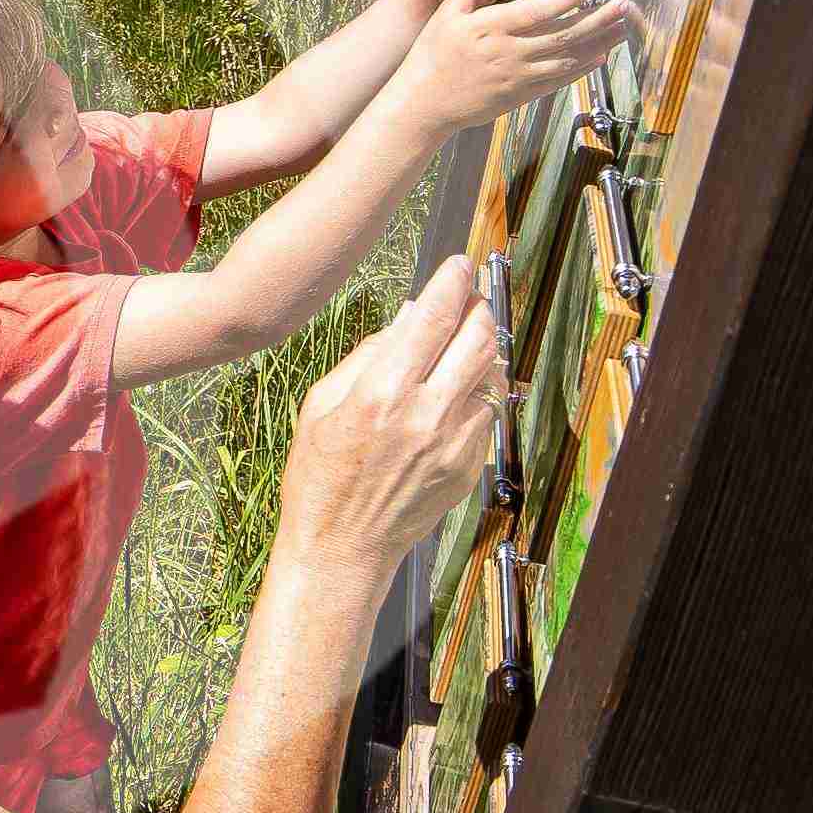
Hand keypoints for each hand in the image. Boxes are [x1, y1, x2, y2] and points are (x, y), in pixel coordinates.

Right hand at [274, 248, 508, 568]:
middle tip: (471, 295)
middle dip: (479, 306)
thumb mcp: (322, 404)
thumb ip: (369, 355)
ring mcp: (454, 443)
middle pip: (479, 338)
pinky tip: (455, 392)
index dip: (452, 281)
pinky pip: (486, 413)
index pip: (434, 317)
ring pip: (491, 374)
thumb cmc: (321, 477)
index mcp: (383, 393)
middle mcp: (426, 415)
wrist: (342, 548)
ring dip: (483, 349)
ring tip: (464, 341)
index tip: (459, 264)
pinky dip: (478, 392)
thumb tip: (409, 317)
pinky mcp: (469, 466)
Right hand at [392, 0, 639, 130]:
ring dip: (601, 42)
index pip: (542, 9)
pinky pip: (561, 80)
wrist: (425, 103)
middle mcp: (512, 53)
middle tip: (625, 4)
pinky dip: (584, 67)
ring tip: (623, 26)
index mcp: (493, 28)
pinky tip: (601, 55)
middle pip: (566, 34)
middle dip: (600, 18)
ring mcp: (520, 77)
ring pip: (570, 58)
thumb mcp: (449, 12)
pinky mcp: (523, 94)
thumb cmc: (433, 54)